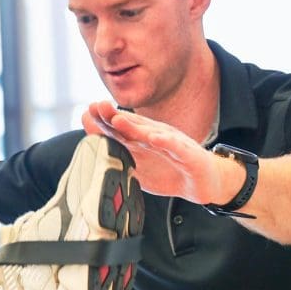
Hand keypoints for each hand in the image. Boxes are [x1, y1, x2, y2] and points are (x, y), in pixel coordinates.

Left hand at [81, 101, 236, 204]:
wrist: (204, 182)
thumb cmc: (168, 171)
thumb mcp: (138, 165)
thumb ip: (117, 154)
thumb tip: (91, 150)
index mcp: (141, 140)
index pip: (119, 129)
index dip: (103, 121)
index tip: (86, 112)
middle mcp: (155, 137)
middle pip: (132, 126)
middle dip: (113, 116)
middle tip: (96, 107)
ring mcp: (171, 144)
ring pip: (151, 133)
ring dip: (134, 126)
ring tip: (118, 120)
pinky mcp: (188, 155)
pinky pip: (176, 147)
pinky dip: (166, 142)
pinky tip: (155, 138)